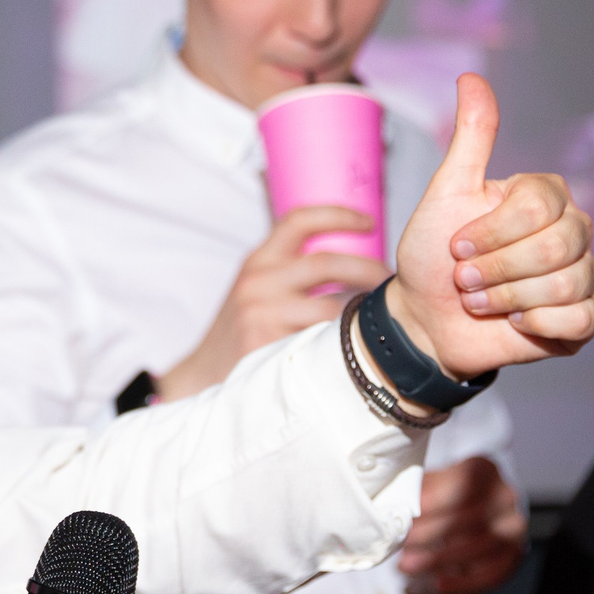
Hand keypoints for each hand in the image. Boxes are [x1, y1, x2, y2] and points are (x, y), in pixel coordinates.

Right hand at [155, 206, 391, 400]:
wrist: (202, 377)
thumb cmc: (241, 333)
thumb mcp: (256, 290)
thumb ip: (290, 273)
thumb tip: (353, 264)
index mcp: (258, 261)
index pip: (299, 220)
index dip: (338, 215)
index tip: (368, 222)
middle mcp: (259, 281)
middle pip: (328, 262)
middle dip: (369, 269)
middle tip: (391, 281)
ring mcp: (264, 313)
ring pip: (334, 305)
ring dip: (365, 310)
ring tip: (384, 316)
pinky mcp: (269, 346)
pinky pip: (324, 340)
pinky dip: (347, 340)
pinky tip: (361, 346)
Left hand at [388, 74, 593, 379]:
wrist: (425, 319)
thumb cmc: (433, 254)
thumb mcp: (446, 192)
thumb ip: (471, 138)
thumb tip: (472, 77)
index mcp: (546, 197)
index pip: (538, 206)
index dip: (491, 232)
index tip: (457, 245)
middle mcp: (572, 232)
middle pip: (556, 247)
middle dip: (496, 269)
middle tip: (465, 279)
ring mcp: (581, 276)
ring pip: (567, 284)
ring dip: (507, 298)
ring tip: (481, 300)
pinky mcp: (581, 320)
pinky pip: (580, 320)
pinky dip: (537, 326)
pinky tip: (514, 322)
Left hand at [400, 456, 526, 593]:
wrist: (474, 508)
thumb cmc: (445, 495)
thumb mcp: (430, 483)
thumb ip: (416, 491)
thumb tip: (395, 507)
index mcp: (484, 469)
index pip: (463, 484)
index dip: (435, 501)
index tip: (409, 515)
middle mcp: (505, 496)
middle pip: (470, 517)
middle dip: (431, 534)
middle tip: (403, 544)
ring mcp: (514, 527)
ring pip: (480, 547)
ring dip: (441, 560)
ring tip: (409, 566)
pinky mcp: (515, 554)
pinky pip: (493, 573)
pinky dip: (465, 583)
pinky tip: (440, 584)